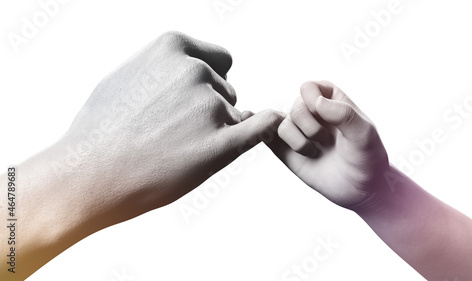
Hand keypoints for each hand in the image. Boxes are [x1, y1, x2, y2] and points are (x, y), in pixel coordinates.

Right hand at [48, 31, 282, 228]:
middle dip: (212, 107)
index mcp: (173, 47)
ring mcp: (210, 107)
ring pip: (235, 114)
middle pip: (227, 89)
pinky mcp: (221, 144)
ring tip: (178, 148)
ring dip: (218, 129)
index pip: (220, 60)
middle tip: (176, 131)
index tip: (196, 99)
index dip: (211, 80)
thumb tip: (196, 66)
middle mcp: (195, 71)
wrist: (88, 175)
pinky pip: (260, 129)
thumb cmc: (101, 129)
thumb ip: (164, 65)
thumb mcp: (128, 75)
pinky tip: (272, 126)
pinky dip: (267, 127)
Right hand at [268, 81, 388, 209]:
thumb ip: (344, 114)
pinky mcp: (287, 151)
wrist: (361, 190)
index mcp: (332, 101)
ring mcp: (299, 132)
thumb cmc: (368, 158)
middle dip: (309, 126)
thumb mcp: (364, 134)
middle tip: (325, 141)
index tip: (323, 114)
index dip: (311, 98)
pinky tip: (299, 152)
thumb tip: (316, 102)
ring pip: (279, 124)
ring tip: (315, 152)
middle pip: (295, 107)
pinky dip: (276, 142)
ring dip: (298, 141)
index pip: (310, 88)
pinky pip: (269, 138)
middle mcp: (312, 114)